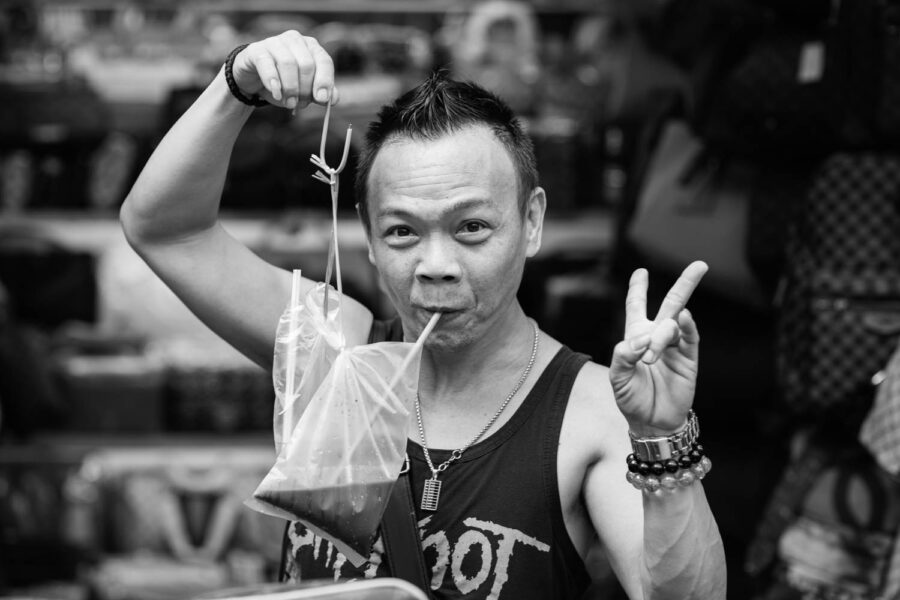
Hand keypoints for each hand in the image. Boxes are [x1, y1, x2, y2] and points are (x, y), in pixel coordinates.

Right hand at [231, 31, 336, 110]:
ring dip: (290, 88)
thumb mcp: (304, 91)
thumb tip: (333, 99)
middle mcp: (295, 40)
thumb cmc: (283, 83)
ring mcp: (275, 42)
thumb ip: (320, 94)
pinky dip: (273, 81)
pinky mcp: (257, 50)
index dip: (325, 81)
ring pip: (288, 64)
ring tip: (289, 103)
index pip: (324, 61)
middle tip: (299, 104)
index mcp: (311, 47)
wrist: (253, 79)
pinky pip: (267, 64)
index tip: (322, 99)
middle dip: (305, 89)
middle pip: (307, 65)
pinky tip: (276, 93)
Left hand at [609, 261, 707, 436]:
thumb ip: (622, 356)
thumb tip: (638, 340)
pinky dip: (687, 326)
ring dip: (663, 333)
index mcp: (636, 337)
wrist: (652, 422)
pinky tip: (684, 317)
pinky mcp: (689, 359)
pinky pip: (690, 338)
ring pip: (675, 322)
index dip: (638, 289)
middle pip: (671, 303)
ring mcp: (675, 347)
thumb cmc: (631, 399)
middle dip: (685, 284)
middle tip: (701, 265)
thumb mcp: (618, 378)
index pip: (636, 307)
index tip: (640, 271)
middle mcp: (658, 337)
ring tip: (650, 357)